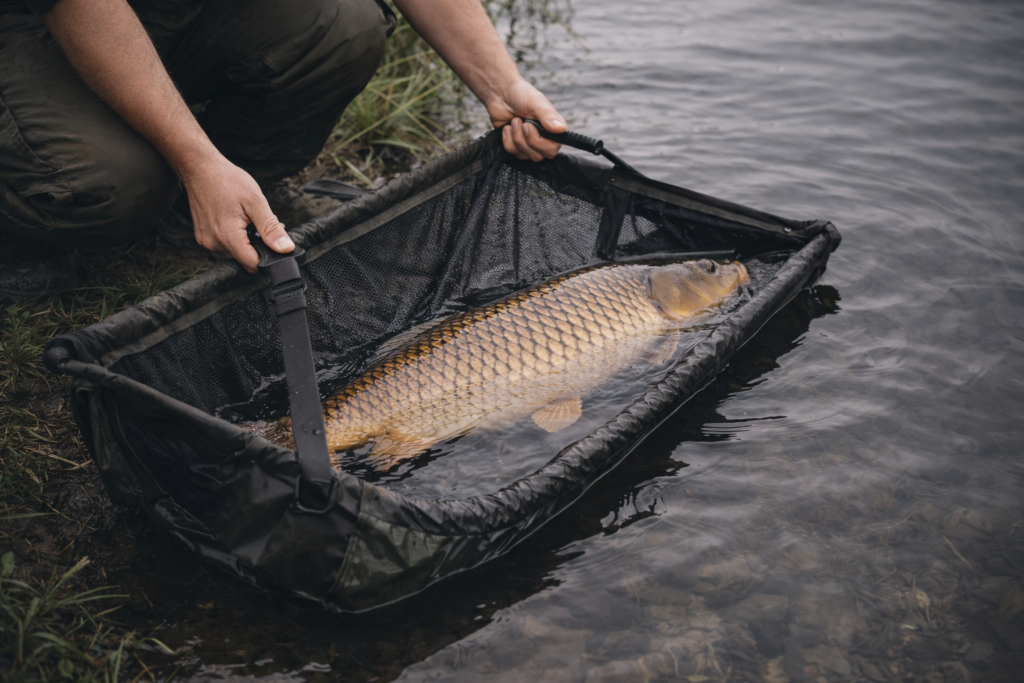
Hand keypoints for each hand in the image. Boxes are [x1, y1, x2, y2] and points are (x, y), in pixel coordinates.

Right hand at [183, 159, 293, 273]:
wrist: (200, 168)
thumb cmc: (227, 180)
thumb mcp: (255, 201)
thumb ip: (271, 228)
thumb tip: (285, 248)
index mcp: (227, 236)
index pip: (253, 264)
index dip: (268, 257)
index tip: (274, 242)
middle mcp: (213, 243)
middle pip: (245, 258)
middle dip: (258, 244)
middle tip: (259, 221)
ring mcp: (206, 241)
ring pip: (236, 251)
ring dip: (246, 240)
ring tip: (246, 217)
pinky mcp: (203, 237)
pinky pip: (225, 244)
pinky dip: (234, 236)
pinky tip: (235, 219)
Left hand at [487, 79, 566, 160]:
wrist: (501, 94)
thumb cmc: (521, 95)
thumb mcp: (536, 102)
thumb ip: (548, 116)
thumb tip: (561, 129)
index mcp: (553, 130)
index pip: (552, 150)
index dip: (538, 142)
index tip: (528, 126)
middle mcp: (544, 140)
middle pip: (537, 156)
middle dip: (524, 140)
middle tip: (521, 122)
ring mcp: (529, 145)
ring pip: (524, 155)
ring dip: (515, 137)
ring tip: (514, 121)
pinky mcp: (516, 146)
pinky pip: (512, 152)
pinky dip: (507, 139)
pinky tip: (507, 127)